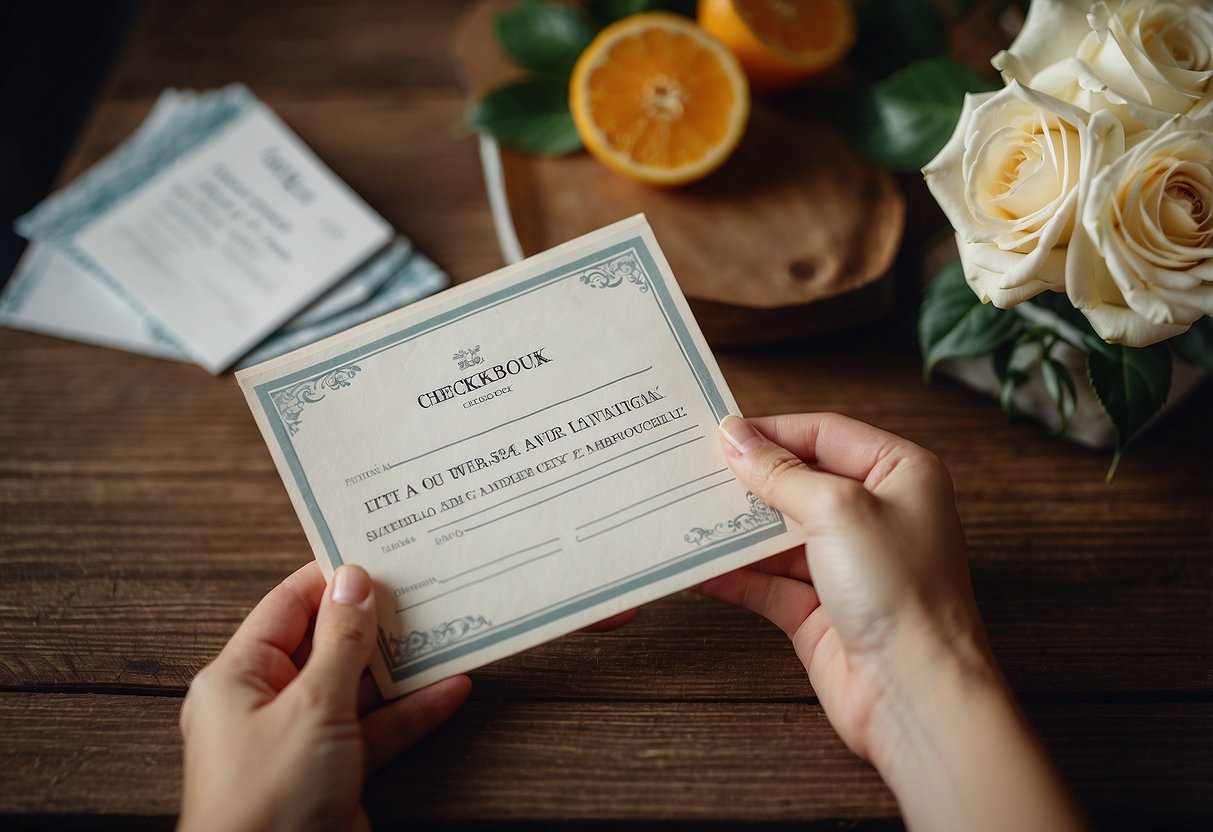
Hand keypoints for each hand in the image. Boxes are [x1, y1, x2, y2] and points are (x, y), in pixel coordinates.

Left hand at [178, 562, 469, 831]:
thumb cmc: (268, 798)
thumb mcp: (312, 705)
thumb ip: (340, 641)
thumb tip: (353, 581)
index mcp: (237, 677)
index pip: (286, 606)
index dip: (330, 578)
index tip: (376, 554)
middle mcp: (265, 704)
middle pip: (325, 644)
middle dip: (373, 621)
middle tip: (419, 587)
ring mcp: (301, 740)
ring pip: (356, 687)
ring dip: (400, 665)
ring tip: (445, 629)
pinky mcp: (333, 772)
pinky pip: (375, 729)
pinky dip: (411, 710)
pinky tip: (450, 688)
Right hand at [703, 413, 981, 761]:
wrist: (915, 692)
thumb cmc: (903, 591)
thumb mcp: (838, 509)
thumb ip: (781, 474)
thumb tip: (736, 438)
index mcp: (901, 474)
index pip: (825, 433)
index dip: (772, 431)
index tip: (721, 434)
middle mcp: (877, 514)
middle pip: (797, 482)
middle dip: (747, 481)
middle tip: (693, 471)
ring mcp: (846, 563)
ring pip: (777, 533)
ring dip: (732, 528)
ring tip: (684, 513)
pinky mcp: (819, 607)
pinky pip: (766, 579)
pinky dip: (732, 572)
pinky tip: (695, 564)